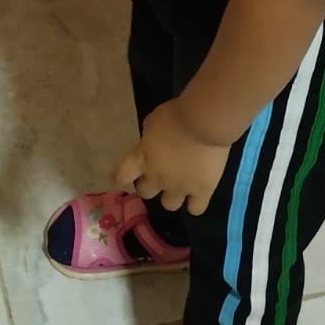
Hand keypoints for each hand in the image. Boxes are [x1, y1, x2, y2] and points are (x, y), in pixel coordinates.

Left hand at [113, 99, 230, 215]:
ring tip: (181, 184)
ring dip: (172, 195)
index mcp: (141, 158)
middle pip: (145, 193)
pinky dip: (195, 203)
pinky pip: (195, 209)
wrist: (203, 122)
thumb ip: (149, 138)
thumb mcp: (153, 121)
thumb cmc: (176, 115)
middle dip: (150, 184)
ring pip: (169, 205)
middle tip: (160, 173)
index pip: (121, 176)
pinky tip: (199, 193)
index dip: (121, 176)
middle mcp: (157, 177)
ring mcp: (180, 187)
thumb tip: (151, 145)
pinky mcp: (202, 191)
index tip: (122, 174)